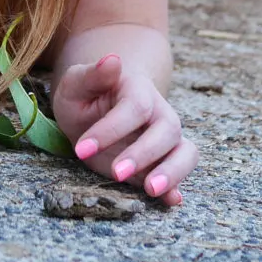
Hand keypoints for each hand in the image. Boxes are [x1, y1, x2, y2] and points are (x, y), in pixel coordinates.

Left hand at [52, 53, 197, 206]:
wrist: (94, 108)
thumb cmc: (84, 94)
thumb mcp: (77, 83)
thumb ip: (93, 74)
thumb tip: (113, 60)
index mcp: (137, 89)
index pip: (134, 107)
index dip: (110, 129)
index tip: (81, 149)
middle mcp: (158, 112)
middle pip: (166, 130)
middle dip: (143, 154)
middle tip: (116, 173)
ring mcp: (165, 138)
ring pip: (185, 152)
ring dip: (172, 172)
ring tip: (151, 190)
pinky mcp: (164, 162)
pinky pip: (181, 172)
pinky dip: (178, 187)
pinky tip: (171, 200)